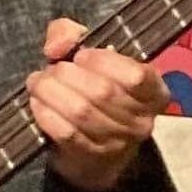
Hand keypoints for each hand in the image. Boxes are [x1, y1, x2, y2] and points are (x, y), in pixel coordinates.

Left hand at [27, 17, 169, 191]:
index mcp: (154, 92)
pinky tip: (38, 103)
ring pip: (81, 112)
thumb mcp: (92, 57)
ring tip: (38, 84)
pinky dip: (46, 114)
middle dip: (67, 75)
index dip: (103, 61)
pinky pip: (66, 133)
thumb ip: (71, 34)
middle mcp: (142, 120)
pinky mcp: (92, 157)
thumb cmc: (97, 91)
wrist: (97, 153)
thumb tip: (56, 46)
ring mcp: (118, 143)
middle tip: (50, 70)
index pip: (136, 76)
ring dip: (51, 93)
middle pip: (102, 92)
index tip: (80, 55)